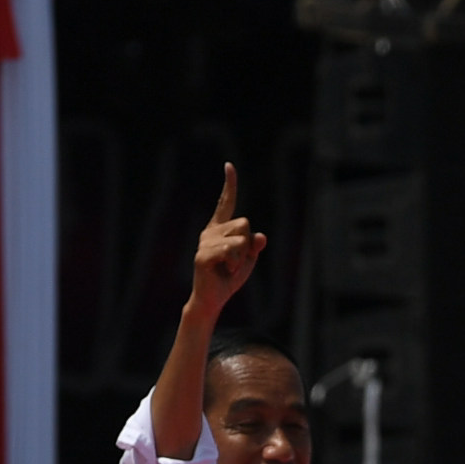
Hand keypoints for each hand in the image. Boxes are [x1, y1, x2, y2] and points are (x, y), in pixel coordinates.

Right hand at [188, 162, 262, 309]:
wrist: (213, 298)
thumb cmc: (229, 277)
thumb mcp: (248, 260)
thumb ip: (254, 246)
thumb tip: (261, 237)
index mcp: (220, 230)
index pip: (226, 204)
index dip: (229, 185)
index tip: (229, 165)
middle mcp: (210, 231)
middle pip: (244, 224)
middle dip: (248, 245)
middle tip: (235, 261)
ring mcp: (205, 242)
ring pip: (240, 239)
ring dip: (242, 258)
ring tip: (228, 267)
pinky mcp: (203, 255)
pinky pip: (231, 251)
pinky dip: (235, 263)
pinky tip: (224, 270)